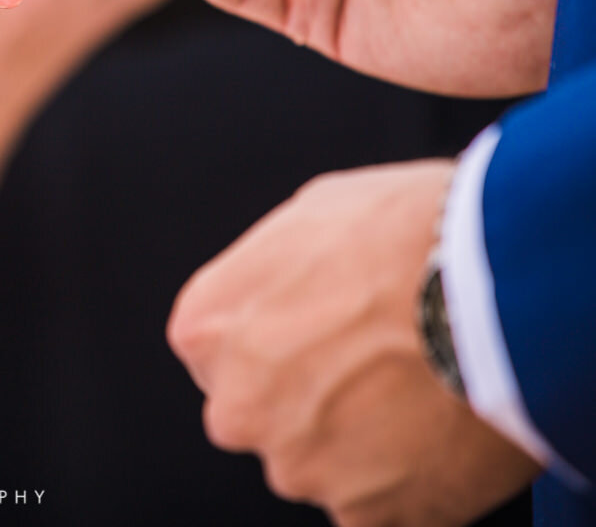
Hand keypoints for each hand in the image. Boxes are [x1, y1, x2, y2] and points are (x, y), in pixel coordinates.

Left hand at [169, 160, 540, 526]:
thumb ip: (273, 269)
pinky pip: (382, 509)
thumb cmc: (410, 237)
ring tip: (424, 391)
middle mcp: (237, 407)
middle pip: (262, 414)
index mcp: (208, 330)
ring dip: (364, 442)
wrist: (502, 293)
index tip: (319, 334)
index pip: (218, 354)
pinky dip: (410, 486)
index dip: (275, 342)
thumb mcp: (312, 213)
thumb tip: (286, 282)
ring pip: (321, 464)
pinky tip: (444, 436)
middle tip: (377, 365)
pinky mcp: (367, 514)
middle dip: (309, 398)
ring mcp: (299, 466)